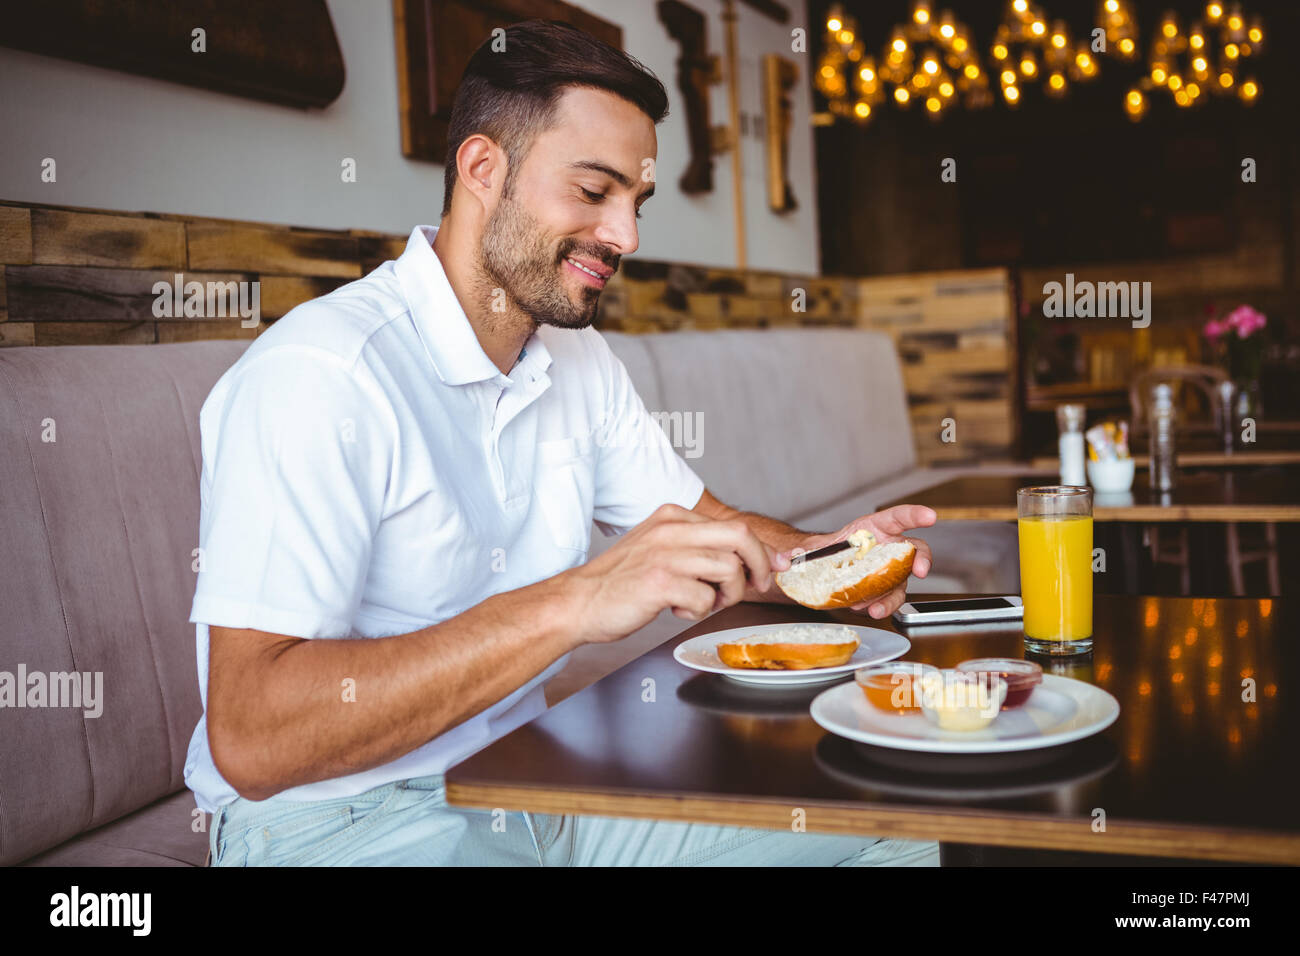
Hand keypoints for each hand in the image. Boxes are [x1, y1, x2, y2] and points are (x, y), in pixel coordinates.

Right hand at [562, 503, 790, 644]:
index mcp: (672, 517)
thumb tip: (749, 560)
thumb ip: (697, 549)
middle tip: (757, 587)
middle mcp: (672, 530)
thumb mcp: (659, 549)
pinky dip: (698, 611)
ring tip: (702, 602)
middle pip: (740, 538)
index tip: (775, 569)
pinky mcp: (661, 581)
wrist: (580, 602)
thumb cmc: (621, 583)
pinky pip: (706, 598)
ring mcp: (666, 554)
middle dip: (759, 566)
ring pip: (728, 570)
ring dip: (725, 596)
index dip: (761, 552)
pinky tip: (676, 609)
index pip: (733, 527)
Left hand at [776, 505, 936, 620]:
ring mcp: (888, 569)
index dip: (915, 515)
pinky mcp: (883, 589)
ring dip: (894, 595)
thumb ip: (800, 552)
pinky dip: (882, 606)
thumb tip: (786, 558)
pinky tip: (867, 609)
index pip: (898, 517)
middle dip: (922, 559)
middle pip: (914, 550)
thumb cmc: (821, 554)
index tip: (929, 517)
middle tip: (920, 570)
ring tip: (875, 607)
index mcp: (872, 528)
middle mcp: (886, 547)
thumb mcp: (809, 549)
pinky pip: (890, 598)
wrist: (818, 574)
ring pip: (903, 581)